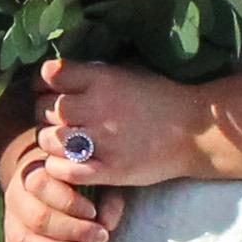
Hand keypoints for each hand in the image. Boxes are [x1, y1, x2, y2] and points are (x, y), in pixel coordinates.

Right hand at [0, 141, 122, 241]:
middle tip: (99, 237)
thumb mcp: (95, 180)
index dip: (69, 202)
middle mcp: (17, 197)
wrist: (48, 182)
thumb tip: (107, 225)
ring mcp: (11, 224)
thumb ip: (107, 197)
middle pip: (37, 217)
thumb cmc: (77, 181)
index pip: (42, 185)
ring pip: (24, 241)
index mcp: (33, 173)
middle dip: (72, 231)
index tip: (93, 212)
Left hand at [36, 56, 210, 188]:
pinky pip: (64, 170)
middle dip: (46, 113)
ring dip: (51, 140)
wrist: (197, 131)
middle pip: (46, 109)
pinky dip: (58, 167)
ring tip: (64, 141)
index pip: (51, 75)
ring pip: (49, 140)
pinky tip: (68, 162)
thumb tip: (59, 72)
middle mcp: (98, 108)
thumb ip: (95, 73)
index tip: (49, 87)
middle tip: (57, 118)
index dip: (45, 81)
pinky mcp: (109, 170)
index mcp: (103, 79)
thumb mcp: (129, 72)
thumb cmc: (162, 98)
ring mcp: (103, 141)